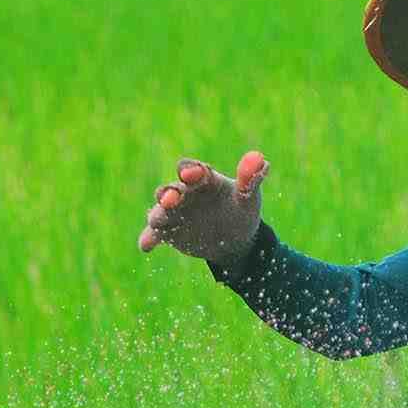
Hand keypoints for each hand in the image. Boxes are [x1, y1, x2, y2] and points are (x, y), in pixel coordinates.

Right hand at [137, 151, 269, 266]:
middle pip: (171, 189)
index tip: (192, 174)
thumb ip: (251, 180)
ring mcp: (174, 212)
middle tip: (171, 198)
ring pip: (160, 211)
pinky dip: (149, 238)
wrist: (235, 240)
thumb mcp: (249, 198)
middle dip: (170, 193)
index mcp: (202, 179)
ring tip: (157, 220)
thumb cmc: (241, 211)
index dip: (191, 171)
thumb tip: (262, 161)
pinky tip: (145, 245)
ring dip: (158, 214)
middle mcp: (184, 192)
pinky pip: (155, 234)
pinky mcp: (168, 232)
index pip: (192, 170)